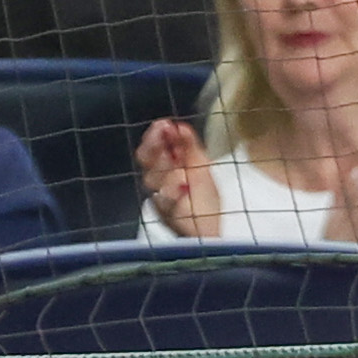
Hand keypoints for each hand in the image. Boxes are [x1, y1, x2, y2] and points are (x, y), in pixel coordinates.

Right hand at [136, 116, 222, 239]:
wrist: (210, 232)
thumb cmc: (205, 203)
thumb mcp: (202, 168)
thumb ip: (190, 148)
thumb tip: (181, 127)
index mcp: (167, 168)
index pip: (153, 149)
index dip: (156, 136)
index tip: (163, 124)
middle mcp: (160, 182)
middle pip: (147, 161)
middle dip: (154, 147)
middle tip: (162, 134)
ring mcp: (161, 198)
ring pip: (154, 179)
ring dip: (164, 166)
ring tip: (174, 155)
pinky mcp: (166, 214)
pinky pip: (165, 201)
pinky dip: (172, 192)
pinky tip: (181, 184)